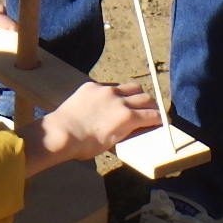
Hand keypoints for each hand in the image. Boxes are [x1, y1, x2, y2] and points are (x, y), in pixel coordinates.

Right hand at [17, 81, 159, 173]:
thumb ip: (87, 113)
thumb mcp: (75, 113)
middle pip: (134, 89)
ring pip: (145, 98)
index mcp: (92, 88)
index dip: (124, 97)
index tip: (126, 105)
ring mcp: (118, 102)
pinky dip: (157, 118)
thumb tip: (90, 125)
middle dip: (141, 99)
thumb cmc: (61, 132)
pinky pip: (149, 115)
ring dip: (151, 107)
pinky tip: (162, 123)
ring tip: (156, 116)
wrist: (61, 134)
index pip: (115, 88)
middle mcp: (107, 91)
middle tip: (146, 109)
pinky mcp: (128, 116)